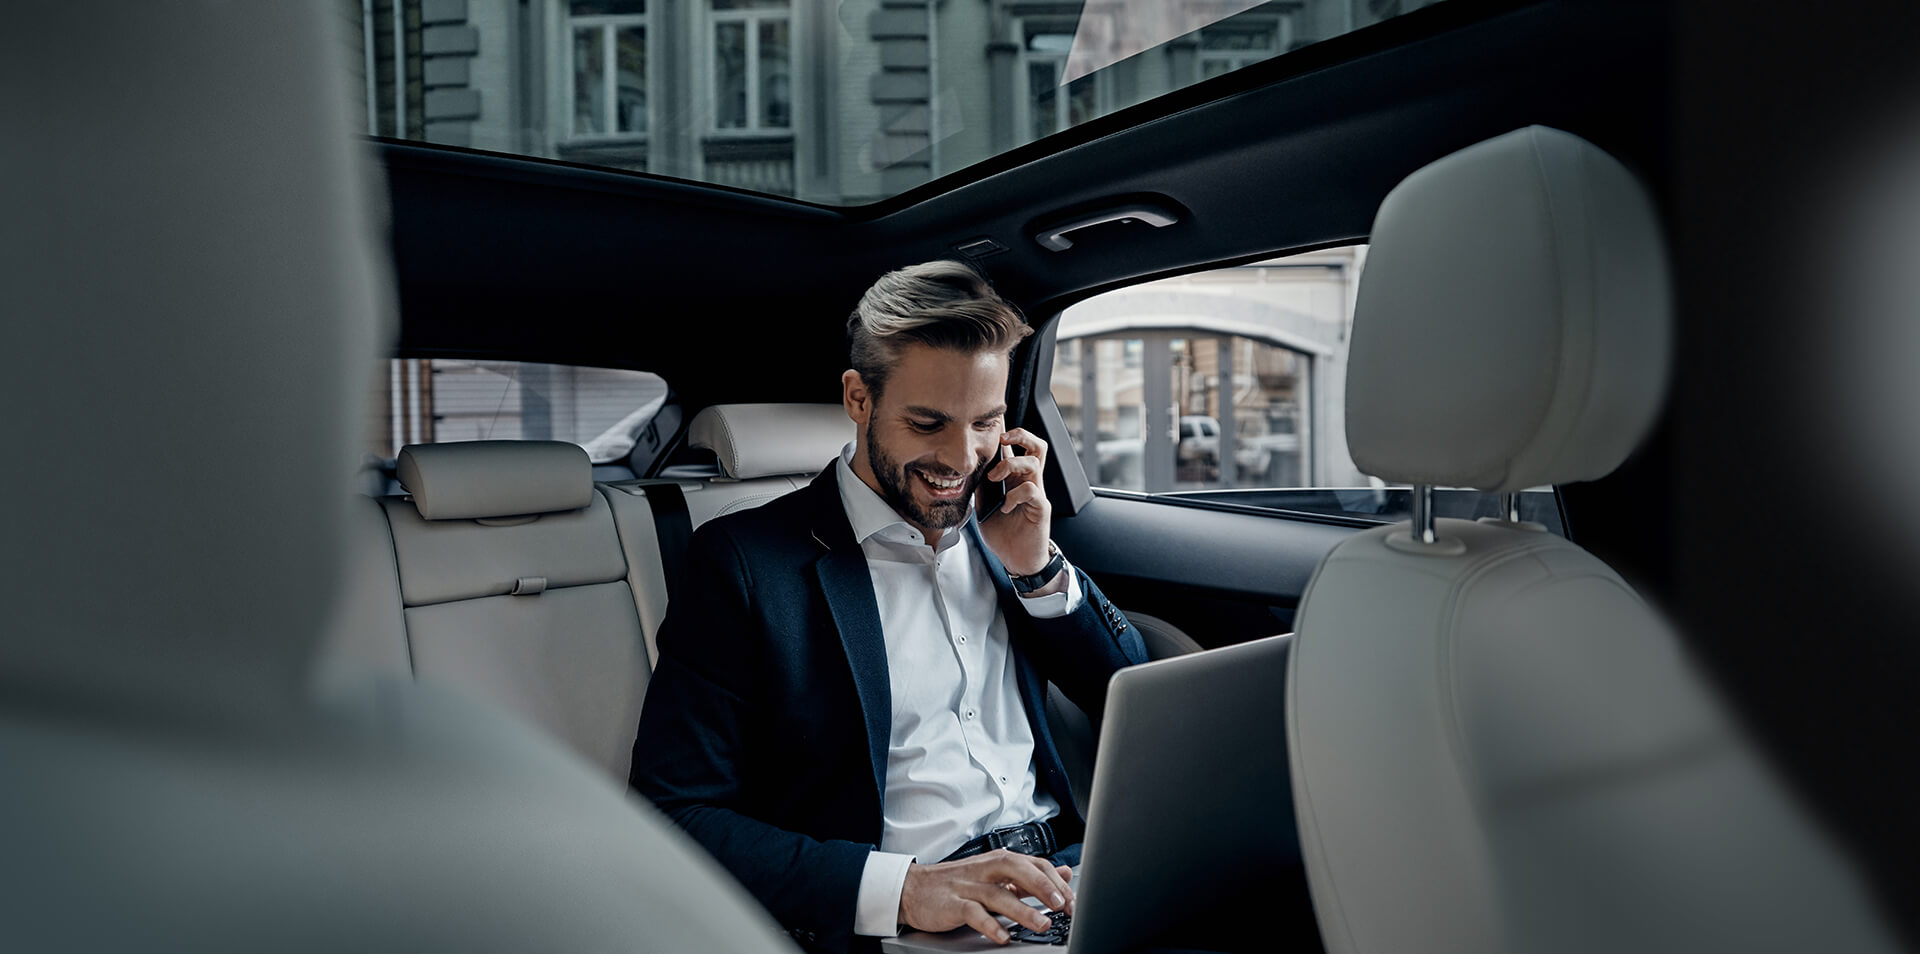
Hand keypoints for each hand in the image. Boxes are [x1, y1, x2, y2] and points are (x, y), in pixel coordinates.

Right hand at [899, 849, 1074, 942]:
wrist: (913, 888)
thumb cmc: (956, 883)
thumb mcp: (995, 876)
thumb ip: (1028, 877)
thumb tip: (1063, 874)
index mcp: (998, 862)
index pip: (1033, 864)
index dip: (1054, 881)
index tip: (1071, 901)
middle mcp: (985, 870)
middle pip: (1018, 870)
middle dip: (1043, 886)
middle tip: (1062, 905)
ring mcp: (968, 886)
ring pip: (999, 894)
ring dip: (1023, 910)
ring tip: (1042, 924)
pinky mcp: (952, 903)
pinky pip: (973, 913)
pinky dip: (990, 925)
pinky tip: (1004, 936)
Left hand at [976, 428, 1052, 579]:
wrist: (1017, 559)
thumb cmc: (1004, 532)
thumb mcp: (984, 505)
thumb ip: (981, 486)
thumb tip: (968, 469)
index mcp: (1015, 479)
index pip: (1017, 448)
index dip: (1009, 432)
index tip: (993, 422)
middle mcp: (1029, 482)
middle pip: (1037, 446)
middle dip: (1021, 435)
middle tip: (1002, 440)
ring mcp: (1037, 494)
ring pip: (1034, 463)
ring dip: (1011, 466)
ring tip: (996, 479)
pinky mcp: (1041, 509)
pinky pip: (1032, 492)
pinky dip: (1015, 496)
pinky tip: (1006, 507)